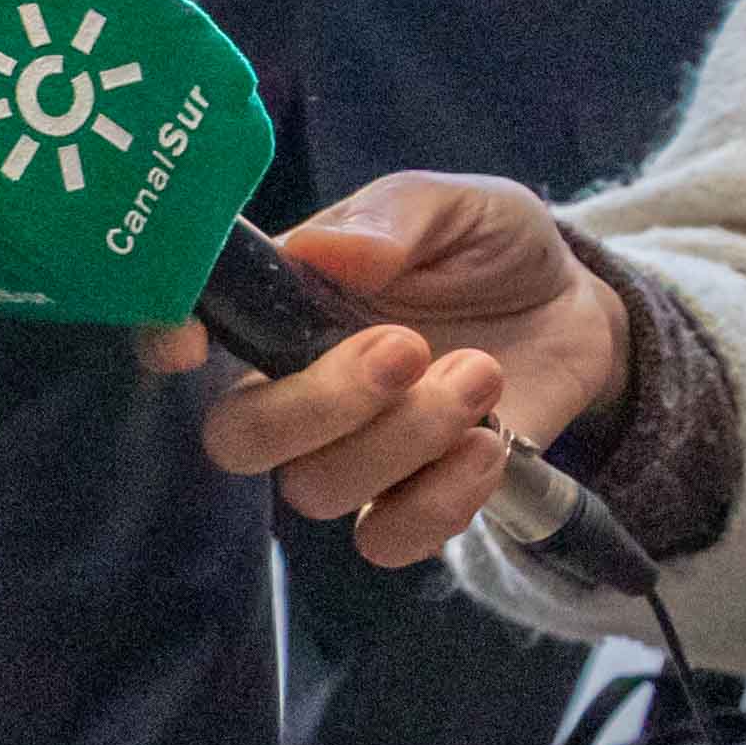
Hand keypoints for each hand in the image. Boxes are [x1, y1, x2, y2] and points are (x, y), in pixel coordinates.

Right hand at [135, 171, 629, 571]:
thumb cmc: (492, 250)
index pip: (192, 326)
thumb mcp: (458, 205)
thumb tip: (325, 250)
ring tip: (483, 376)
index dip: (168, 338)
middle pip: (239, 437)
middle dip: (316, 404)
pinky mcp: (411, 499)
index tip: (192, 345)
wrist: (578, 313)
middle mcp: (296, 384)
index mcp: (284, 301)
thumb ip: (393, 218)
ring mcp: (351, 451)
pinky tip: (489, 444)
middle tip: (406, 349)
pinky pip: (386, 539)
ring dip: (403, 438)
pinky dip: (438, 502)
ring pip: (315, 489)